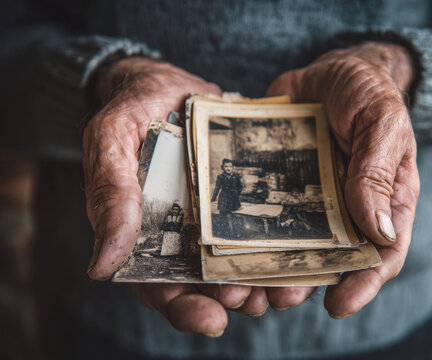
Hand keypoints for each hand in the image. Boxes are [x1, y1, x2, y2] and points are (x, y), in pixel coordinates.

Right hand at [83, 57, 312, 335]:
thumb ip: (110, 194)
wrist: (168, 84)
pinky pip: (259, 227)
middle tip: (251, 299)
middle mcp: (181, 231)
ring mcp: (213, 215)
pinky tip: (295, 252)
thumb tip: (102, 265)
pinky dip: (276, 246)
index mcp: (144, 230)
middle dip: (228, 298)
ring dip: (258, 280)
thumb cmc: (132, 110)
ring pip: (236, 261)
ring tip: (279, 287)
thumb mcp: (112, 141)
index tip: (211, 318)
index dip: (183, 307)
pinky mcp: (239, 197)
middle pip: (204, 283)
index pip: (159, 285)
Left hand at [266, 43, 419, 317]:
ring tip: (244, 284)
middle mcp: (344, 208)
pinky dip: (243, 228)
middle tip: (278, 298)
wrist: (330, 70)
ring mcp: (307, 198)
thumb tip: (378, 231)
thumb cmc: (367, 94)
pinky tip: (223, 242)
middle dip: (303, 282)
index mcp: (381, 201)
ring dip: (268, 266)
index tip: (338, 306)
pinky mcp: (275, 182)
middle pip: (328, 258)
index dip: (363, 283)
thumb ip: (377, 173)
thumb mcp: (381, 124)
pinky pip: (260, 209)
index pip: (380, 253)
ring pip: (289, 242)